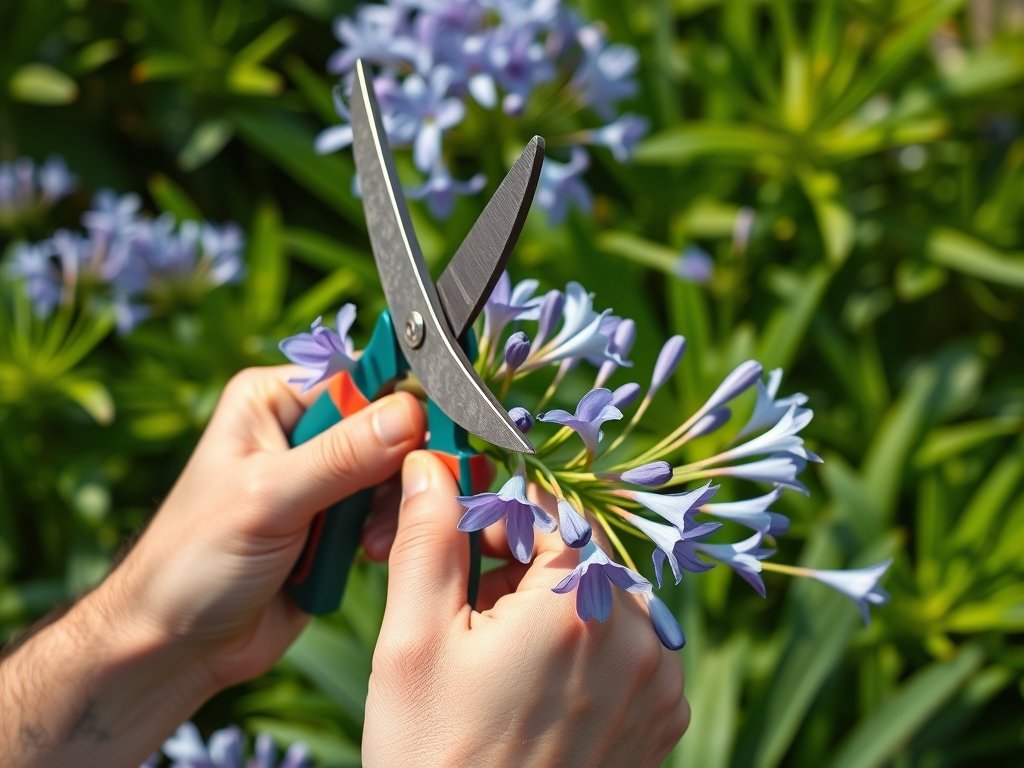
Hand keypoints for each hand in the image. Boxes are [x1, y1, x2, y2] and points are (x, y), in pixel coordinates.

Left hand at [114, 365, 425, 688]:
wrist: (175, 647)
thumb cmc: (194, 561)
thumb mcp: (268, 499)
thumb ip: (341, 457)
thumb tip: (411, 413)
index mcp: (274, 399)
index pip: (360, 378)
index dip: (400, 404)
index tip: (432, 435)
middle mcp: (303, 429)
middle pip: (388, 426)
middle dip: (399, 466)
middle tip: (401, 500)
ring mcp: (324, 479)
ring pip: (396, 472)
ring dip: (393, 506)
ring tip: (369, 543)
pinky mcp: (340, 524)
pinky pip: (390, 512)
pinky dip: (390, 531)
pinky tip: (370, 555)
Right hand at [361, 451, 689, 766]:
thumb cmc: (433, 755)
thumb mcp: (412, 641)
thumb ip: (427, 538)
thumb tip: (430, 463)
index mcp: (577, 605)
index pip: (550, 508)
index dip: (499, 513)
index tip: (462, 533)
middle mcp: (637, 636)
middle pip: (581, 552)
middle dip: (524, 559)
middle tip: (469, 599)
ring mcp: (660, 682)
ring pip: (606, 595)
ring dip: (555, 600)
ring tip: (496, 647)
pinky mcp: (664, 718)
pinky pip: (629, 645)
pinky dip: (586, 642)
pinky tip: (534, 682)